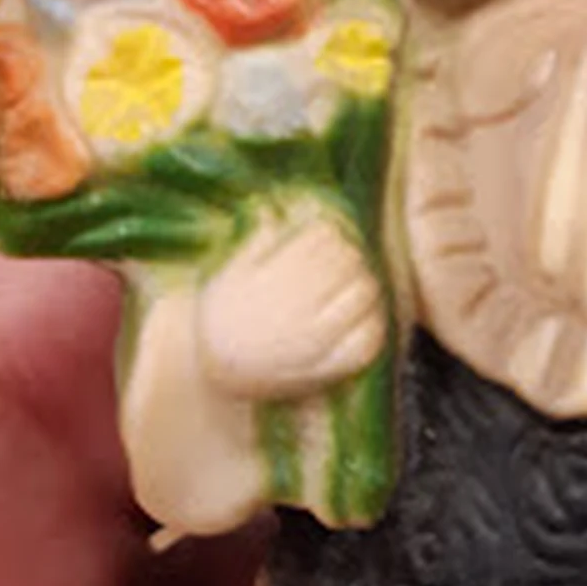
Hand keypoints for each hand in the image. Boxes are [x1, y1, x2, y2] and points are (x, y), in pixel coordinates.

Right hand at [197, 209, 387, 399]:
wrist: (211, 374)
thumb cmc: (220, 320)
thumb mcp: (228, 276)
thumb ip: (255, 244)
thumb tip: (271, 211)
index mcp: (274, 279)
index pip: (322, 238)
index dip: (328, 233)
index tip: (325, 238)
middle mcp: (297, 307)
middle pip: (347, 261)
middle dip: (349, 254)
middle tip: (345, 259)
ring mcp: (315, 340)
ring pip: (363, 294)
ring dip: (365, 282)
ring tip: (357, 285)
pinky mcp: (326, 369)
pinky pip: (367, 342)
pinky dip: (375, 324)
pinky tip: (367, 317)